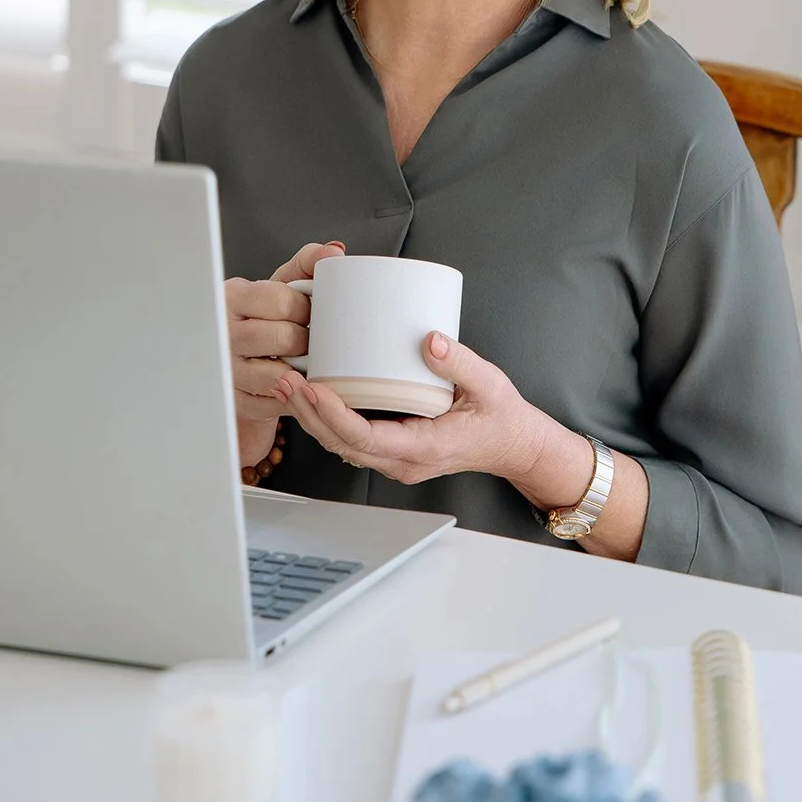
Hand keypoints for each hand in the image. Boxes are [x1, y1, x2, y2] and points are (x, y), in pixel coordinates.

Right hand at [225, 241, 344, 467]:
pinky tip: (297, 382)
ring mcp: (227, 369)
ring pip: (277, 376)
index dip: (305, 308)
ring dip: (302, 370)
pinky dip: (294, 396)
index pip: (279, 301)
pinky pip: (275, 403)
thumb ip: (307, 263)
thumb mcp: (282, 285)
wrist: (244, 356)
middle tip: (311, 339)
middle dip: (306, 340)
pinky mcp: (236, 399)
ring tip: (306, 361)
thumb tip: (335, 252)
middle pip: (282, 339)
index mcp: (233, 297)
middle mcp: (224, 333)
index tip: (310, 313)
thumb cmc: (266, 317)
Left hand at [277, 330, 556, 487]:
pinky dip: (328, 421)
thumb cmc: (501, 418)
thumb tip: (429, 340)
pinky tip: (315, 397)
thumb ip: (459, 362)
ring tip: (290, 384)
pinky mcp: (393, 451)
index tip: (313, 389)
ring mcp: (396, 460)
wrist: (514, 446)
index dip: (333, 416)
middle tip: (286, 379)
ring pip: (342, 446)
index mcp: (423, 447)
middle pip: (342, 445)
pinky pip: (352, 442)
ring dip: (313, 418)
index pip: (365, 439)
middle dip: (310, 413)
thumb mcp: (489, 384)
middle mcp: (403, 461)